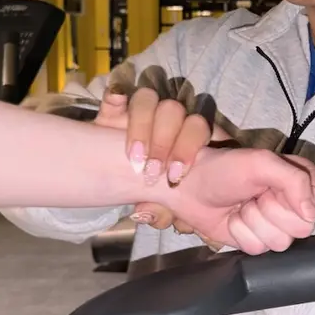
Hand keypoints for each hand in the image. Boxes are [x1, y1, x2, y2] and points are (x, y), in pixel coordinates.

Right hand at [95, 87, 232, 240]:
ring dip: (142, 126)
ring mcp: (143, 113)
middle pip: (174, 112)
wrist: (121, 181)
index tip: (175, 176)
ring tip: (133, 158)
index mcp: (192, 137)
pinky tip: (116, 101)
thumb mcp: (170, 204)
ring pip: (149, 100)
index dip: (189, 149)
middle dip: (164, 142)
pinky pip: (117, 94)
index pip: (199, 128)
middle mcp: (170, 120)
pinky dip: (115, 97)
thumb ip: (171, 210)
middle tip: (152, 172)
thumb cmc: (157, 193)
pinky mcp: (115, 111)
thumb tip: (167, 220)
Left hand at [163, 147, 314, 253]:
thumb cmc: (224, 168)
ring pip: (280, 242)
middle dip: (271, 211)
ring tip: (241, 205)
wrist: (189, 187)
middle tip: (254, 196)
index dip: (298, 202)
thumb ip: (295, 181)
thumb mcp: (262, 163)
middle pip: (302, 228)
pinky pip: (259, 250)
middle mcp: (292, 204)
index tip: (275, 189)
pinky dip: (241, 234)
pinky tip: (233, 219)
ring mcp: (275, 225)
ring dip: (254, 222)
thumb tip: (311, 214)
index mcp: (301, 180)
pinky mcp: (257, 241)